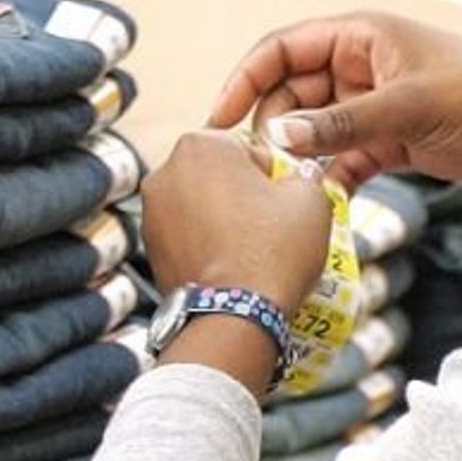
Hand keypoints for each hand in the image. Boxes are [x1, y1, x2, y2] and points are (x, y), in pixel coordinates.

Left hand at [142, 130, 331, 314]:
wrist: (234, 316)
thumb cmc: (273, 251)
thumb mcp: (312, 198)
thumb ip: (305, 174)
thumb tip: (298, 177)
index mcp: (202, 144)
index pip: (252, 147)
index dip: (277, 175)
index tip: (288, 202)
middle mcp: (166, 170)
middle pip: (221, 174)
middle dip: (246, 194)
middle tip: (274, 226)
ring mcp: (151, 211)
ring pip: (202, 204)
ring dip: (225, 218)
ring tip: (253, 249)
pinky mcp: (149, 247)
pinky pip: (187, 234)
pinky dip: (207, 243)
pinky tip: (232, 264)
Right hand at [209, 12, 461, 261]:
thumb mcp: (410, 108)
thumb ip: (343, 125)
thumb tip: (278, 139)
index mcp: (361, 35)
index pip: (282, 49)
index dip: (245, 80)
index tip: (219, 120)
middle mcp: (361, 65)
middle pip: (291, 94)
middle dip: (272, 131)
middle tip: (258, 173)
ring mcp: (373, 105)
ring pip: (314, 131)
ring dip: (299, 161)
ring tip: (286, 194)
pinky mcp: (388, 141)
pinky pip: (342, 158)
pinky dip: (329, 179)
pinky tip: (319, 206)